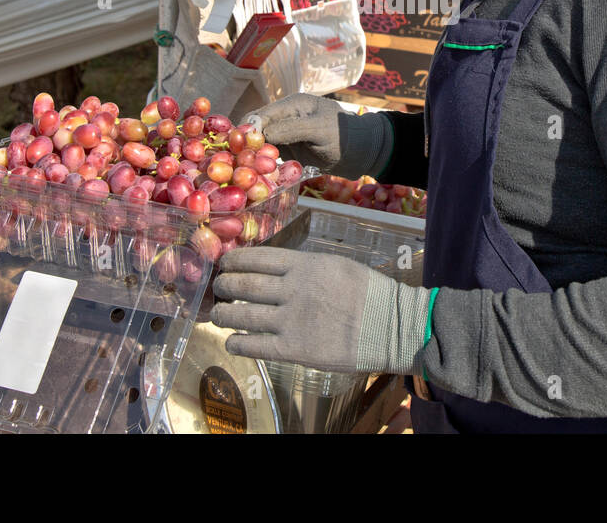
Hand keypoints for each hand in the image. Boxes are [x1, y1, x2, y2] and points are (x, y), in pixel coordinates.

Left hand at [211, 248, 370, 372]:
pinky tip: (231, 341)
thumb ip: (307, 267)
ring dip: (223, 314)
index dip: (235, 261)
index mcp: (305, 265)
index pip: (258, 258)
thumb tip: (280, 268)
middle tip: (218, 288)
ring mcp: (291, 320)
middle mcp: (293, 290)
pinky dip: (238, 342)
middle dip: (225, 286)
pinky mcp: (294, 348)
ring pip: (243, 315)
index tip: (225, 264)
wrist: (390, 326)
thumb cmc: (370, 293)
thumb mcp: (338, 265)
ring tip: (216, 315)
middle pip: (245, 285)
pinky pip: (255, 345)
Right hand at [245, 94, 391, 178]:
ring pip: (262, 146)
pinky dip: (267, 166)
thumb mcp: (316, 129)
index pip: (260, 115)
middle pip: (257, 130)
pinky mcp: (292, 151)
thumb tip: (259, 132)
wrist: (364, 152)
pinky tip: (264, 176)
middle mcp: (286, 118)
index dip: (247, 130)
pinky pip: (272, 158)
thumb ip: (289, 129)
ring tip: (250, 173)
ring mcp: (288, 136)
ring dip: (256, 158)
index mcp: (292, 105)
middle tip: (242, 164)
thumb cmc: (344, 135)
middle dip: (248, 146)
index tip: (238, 148)